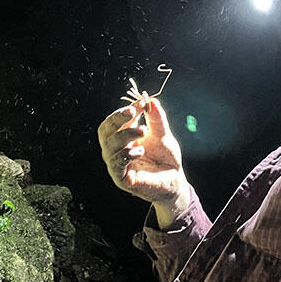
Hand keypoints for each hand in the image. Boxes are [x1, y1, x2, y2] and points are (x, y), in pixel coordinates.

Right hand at [97, 98, 189, 225]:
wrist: (175, 181)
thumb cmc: (165, 158)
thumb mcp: (163, 135)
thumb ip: (156, 119)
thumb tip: (151, 100)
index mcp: (122, 138)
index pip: (114, 121)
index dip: (124, 111)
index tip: (140, 102)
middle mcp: (116, 150)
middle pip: (105, 131)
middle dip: (117, 119)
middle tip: (133, 111)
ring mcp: (117, 165)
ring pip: (109, 146)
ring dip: (125, 134)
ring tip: (143, 131)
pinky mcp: (121, 179)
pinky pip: (116, 164)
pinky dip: (126, 154)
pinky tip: (139, 150)